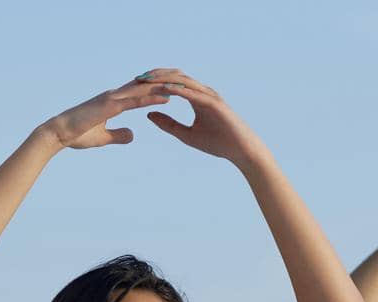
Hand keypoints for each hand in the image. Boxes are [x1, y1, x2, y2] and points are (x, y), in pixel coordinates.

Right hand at [43, 77, 172, 149]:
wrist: (60, 133)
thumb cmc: (78, 135)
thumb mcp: (103, 137)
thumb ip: (118, 135)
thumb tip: (132, 135)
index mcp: (114, 101)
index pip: (139, 92)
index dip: (156, 88)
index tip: (173, 87)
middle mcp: (115, 95)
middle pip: (145, 86)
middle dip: (165, 82)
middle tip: (185, 77)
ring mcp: (112, 98)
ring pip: (143, 90)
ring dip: (163, 87)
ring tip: (183, 85)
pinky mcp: (110, 106)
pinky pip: (135, 101)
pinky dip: (151, 99)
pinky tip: (166, 98)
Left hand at [140, 68, 267, 166]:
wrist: (242, 151)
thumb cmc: (219, 144)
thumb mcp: (187, 135)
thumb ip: (169, 124)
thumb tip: (148, 114)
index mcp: (195, 97)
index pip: (171, 83)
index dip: (154, 82)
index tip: (136, 83)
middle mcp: (201, 92)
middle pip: (175, 76)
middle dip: (155, 75)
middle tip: (136, 77)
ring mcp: (208, 95)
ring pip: (182, 81)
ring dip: (164, 79)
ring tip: (146, 80)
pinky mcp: (214, 102)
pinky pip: (192, 93)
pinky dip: (178, 89)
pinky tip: (164, 89)